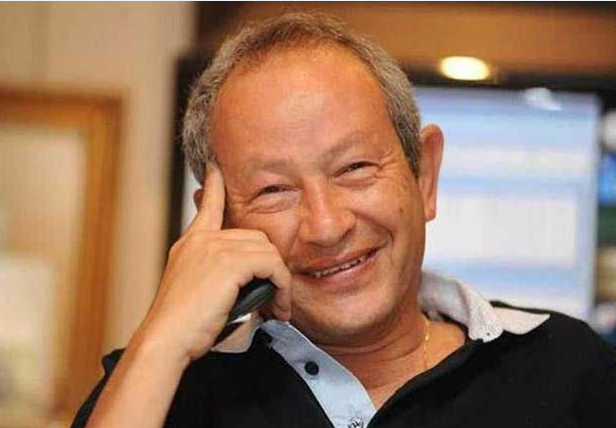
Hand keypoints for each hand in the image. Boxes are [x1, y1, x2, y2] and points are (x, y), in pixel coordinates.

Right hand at [136, 162, 291, 362]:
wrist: (167, 339)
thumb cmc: (182, 325)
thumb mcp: (196, 291)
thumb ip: (217, 276)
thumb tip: (250, 282)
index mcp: (191, 243)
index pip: (208, 204)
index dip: (214, 184)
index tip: (215, 165)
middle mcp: (202, 240)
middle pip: (256, 238)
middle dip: (271, 267)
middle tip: (276, 298)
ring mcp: (214, 248)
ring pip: (267, 251)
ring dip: (279, 280)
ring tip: (277, 307)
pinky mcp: (228, 262)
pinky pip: (272, 265)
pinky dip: (282, 285)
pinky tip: (277, 305)